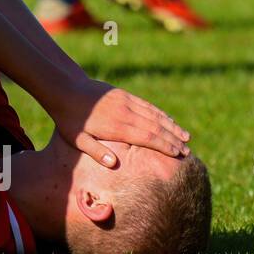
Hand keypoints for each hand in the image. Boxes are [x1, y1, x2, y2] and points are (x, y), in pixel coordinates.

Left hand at [51, 79, 190, 168]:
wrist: (65, 89)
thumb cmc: (69, 119)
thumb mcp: (77, 139)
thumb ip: (96, 151)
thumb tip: (114, 164)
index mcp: (116, 127)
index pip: (148, 138)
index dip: (164, 146)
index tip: (178, 154)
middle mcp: (125, 114)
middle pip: (156, 128)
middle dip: (173, 140)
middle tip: (188, 151)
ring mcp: (126, 102)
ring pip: (155, 115)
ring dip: (171, 126)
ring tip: (186, 137)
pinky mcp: (124, 95)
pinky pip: (147, 105)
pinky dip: (160, 114)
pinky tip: (169, 120)